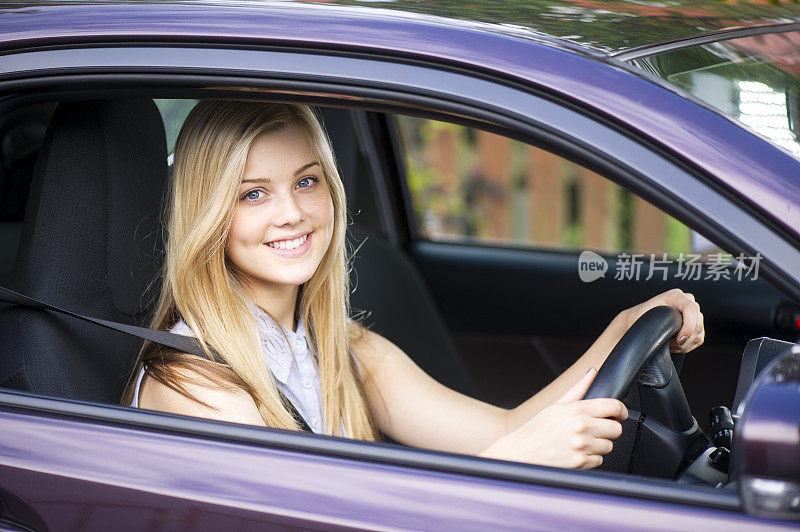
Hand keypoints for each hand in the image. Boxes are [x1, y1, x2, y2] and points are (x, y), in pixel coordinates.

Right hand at [480, 368, 626, 468]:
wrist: (522, 452)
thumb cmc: (538, 429)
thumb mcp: (557, 405)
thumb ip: (579, 389)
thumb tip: (592, 372)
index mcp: (576, 409)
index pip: (613, 406)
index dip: (621, 410)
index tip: (619, 414)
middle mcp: (581, 427)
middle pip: (616, 429)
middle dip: (609, 429)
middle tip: (595, 430)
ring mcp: (582, 446)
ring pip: (609, 446)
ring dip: (598, 445)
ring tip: (580, 442)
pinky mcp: (581, 462)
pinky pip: (599, 460)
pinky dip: (590, 458)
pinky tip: (575, 452)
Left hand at [621, 288, 703, 352]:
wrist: (638, 320)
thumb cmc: (640, 317)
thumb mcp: (648, 317)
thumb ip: (661, 323)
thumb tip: (672, 333)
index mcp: (674, 296)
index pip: (691, 309)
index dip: (688, 327)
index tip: (679, 340)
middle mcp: (686, 301)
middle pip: (697, 325)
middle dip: (684, 340)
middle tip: (668, 344)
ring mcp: (693, 312)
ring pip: (699, 334)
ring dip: (684, 344)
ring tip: (669, 344)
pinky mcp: (695, 323)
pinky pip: (698, 339)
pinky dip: (687, 346)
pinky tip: (674, 344)